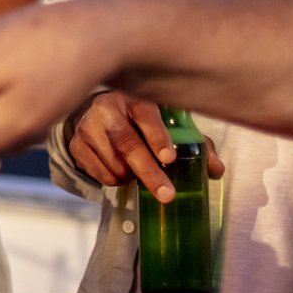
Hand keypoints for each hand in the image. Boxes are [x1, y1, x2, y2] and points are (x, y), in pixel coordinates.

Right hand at [68, 91, 223, 202]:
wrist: (94, 114)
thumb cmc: (139, 119)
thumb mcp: (167, 123)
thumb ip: (194, 144)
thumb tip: (216, 170)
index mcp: (133, 98)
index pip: (145, 114)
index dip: (157, 136)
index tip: (170, 157)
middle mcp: (107, 109)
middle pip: (127, 144)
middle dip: (149, 172)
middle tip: (167, 195)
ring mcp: (87, 127)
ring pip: (114, 164)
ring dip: (132, 177)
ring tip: (139, 172)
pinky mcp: (76, 145)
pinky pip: (99, 174)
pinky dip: (115, 179)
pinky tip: (121, 169)